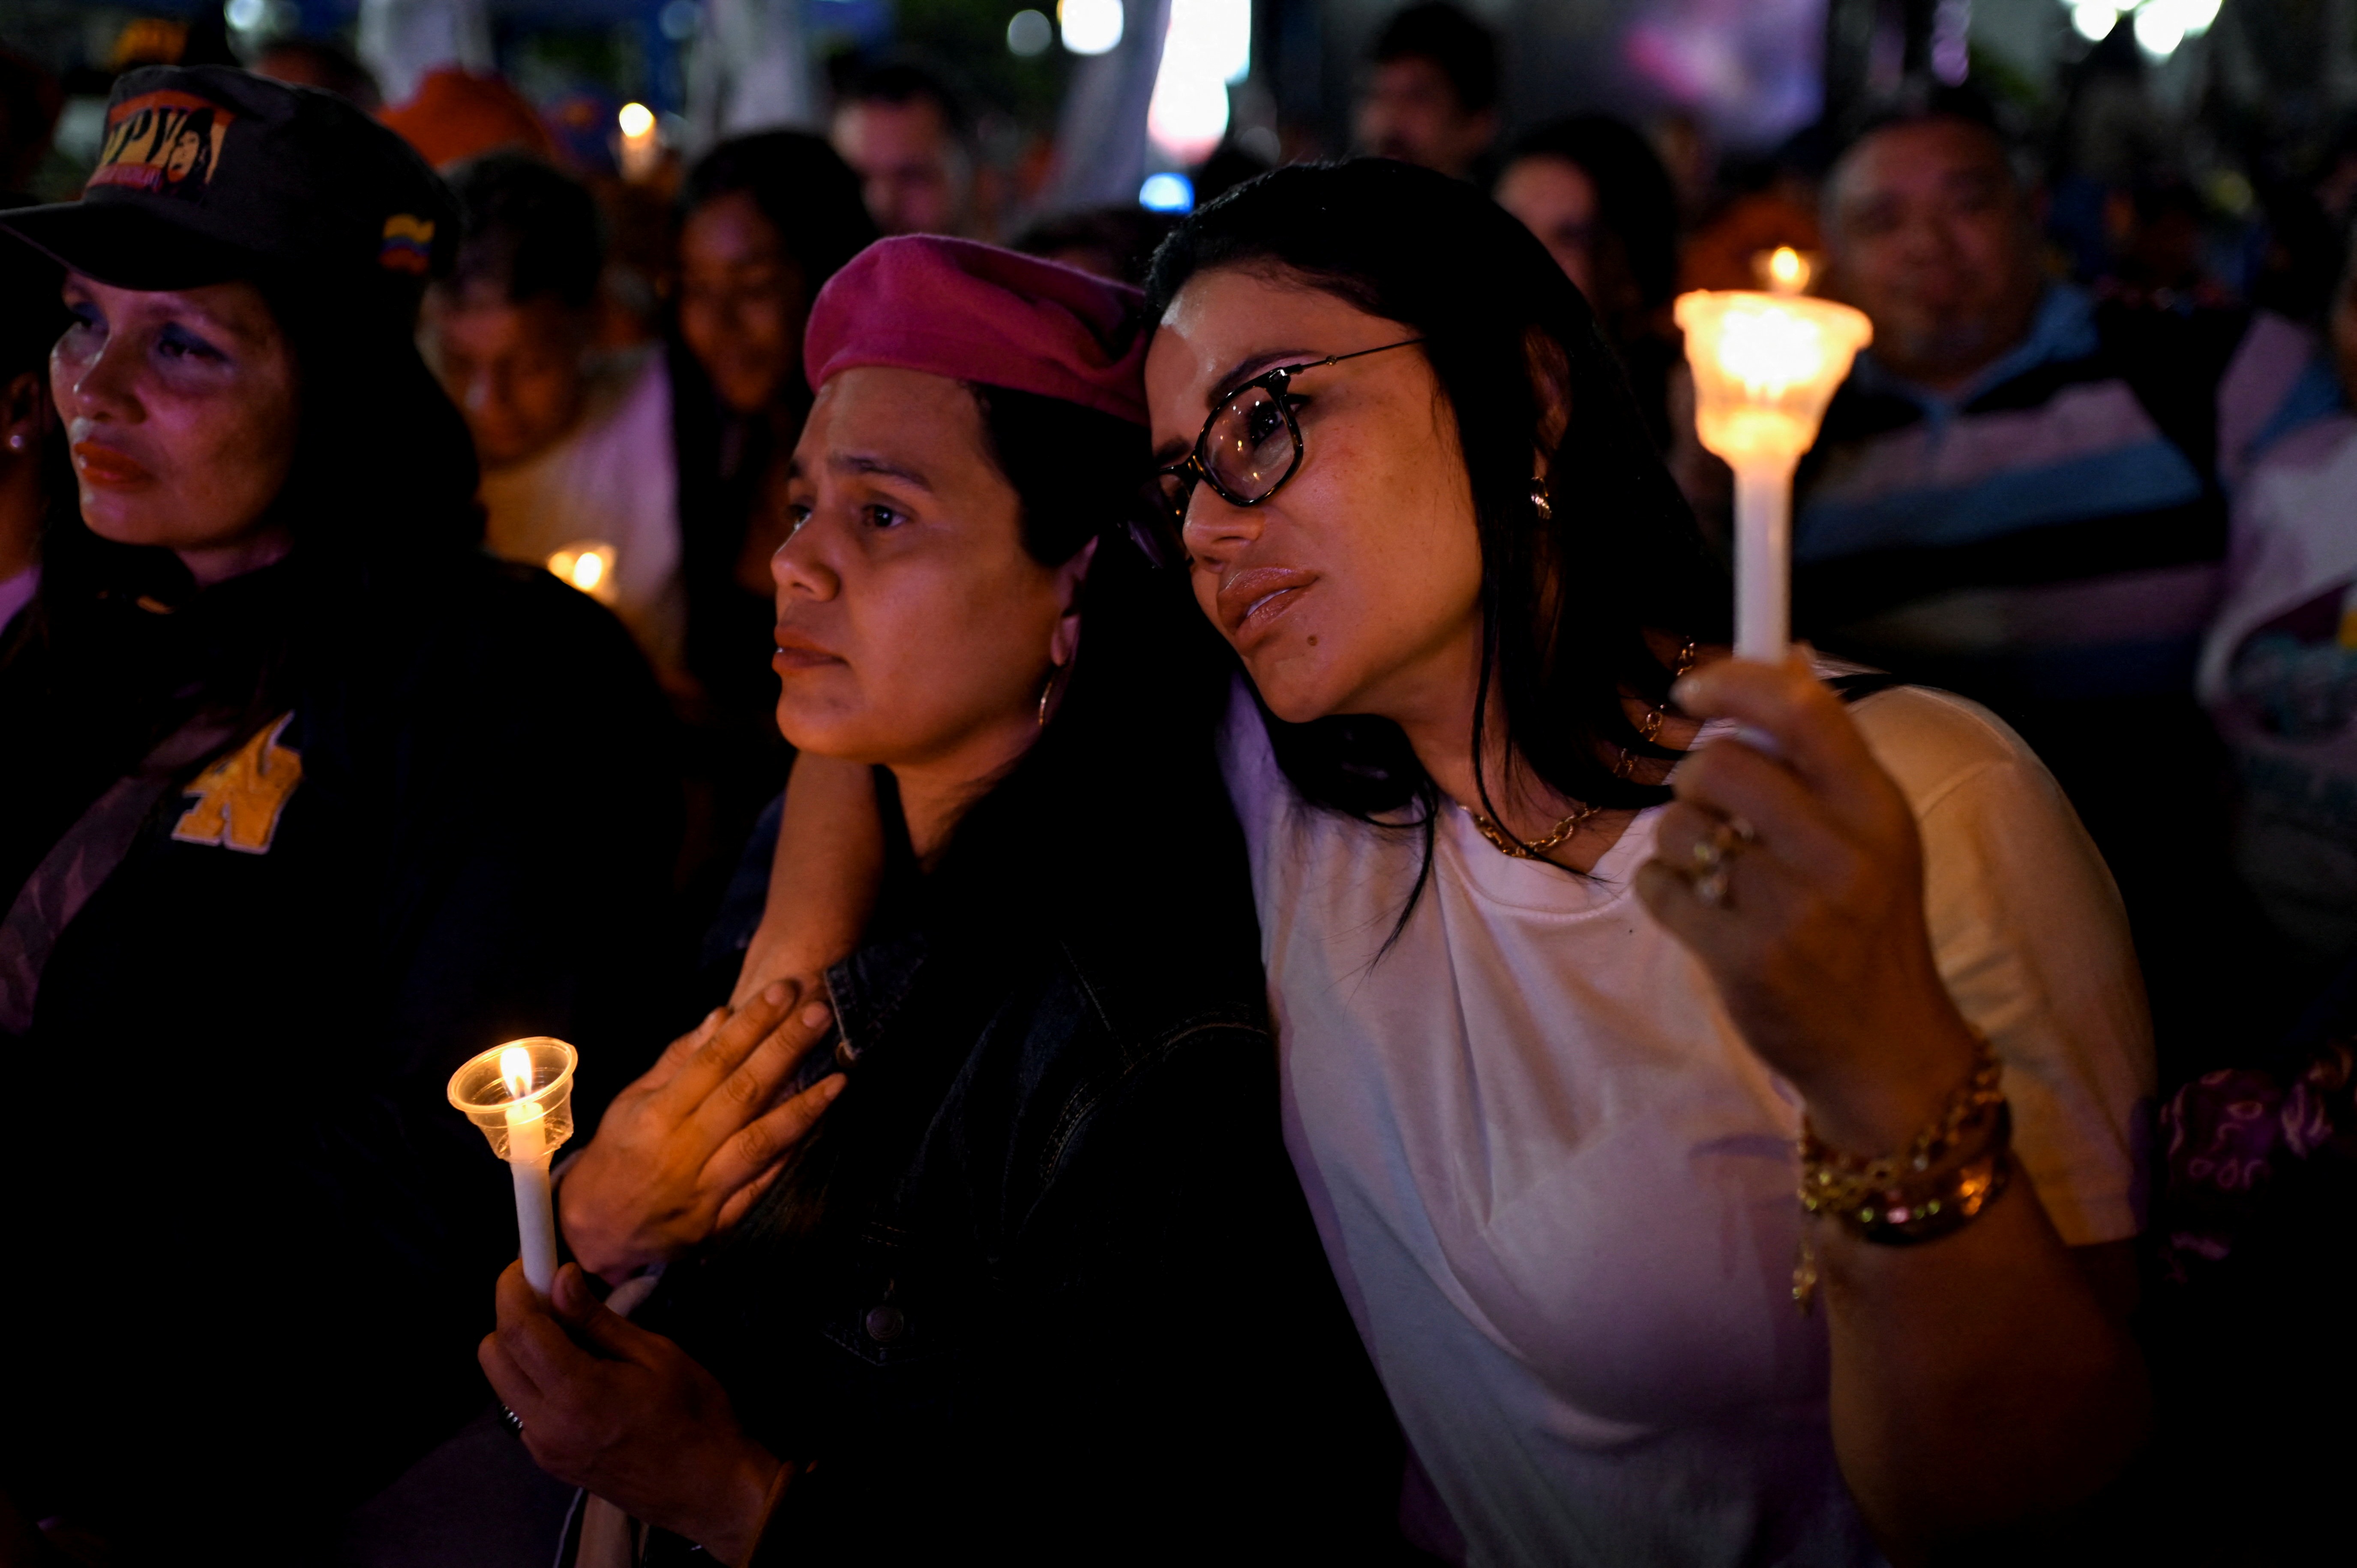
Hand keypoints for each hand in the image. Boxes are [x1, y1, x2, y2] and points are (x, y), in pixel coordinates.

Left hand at [480, 1263, 784, 1563]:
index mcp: (576, 1393)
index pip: (518, 1330)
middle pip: (493, 1355)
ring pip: (501, 1383)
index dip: (512, 1288)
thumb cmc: (693, 1413)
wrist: (705, 1488)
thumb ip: (599, 1320)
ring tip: (568, 1336)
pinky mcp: (548, 1461)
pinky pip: (520, 1408)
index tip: (525, 1262)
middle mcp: (546, 1424)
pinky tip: (574, 1374)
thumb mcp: (656, 1354)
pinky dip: (533, 1380)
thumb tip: (560, 1278)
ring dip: (519, 1349)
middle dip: (511, 1316)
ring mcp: (542, 1448)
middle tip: (549, 1297)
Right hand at [559, 982, 843, 1283]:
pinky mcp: (719, 1224)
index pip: (713, 1060)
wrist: (594, 1233)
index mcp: (656, 1115)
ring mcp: (703, 1190)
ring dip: (804, 1107)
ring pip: (760, 1141)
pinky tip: (819, 1128)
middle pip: (743, 1093)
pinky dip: (790, 1156)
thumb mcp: (631, 1102)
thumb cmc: (616, 1157)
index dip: (751, 1024)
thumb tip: (721, 1017)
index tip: (783, 993)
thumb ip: (679, 1061)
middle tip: (820, 1014)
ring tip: (840, 1077)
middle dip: (785, 1049)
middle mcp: (681, 1150)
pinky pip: (762, 1186)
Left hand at [1633, 651, 1979, 1153]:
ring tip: (1717, 871)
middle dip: (1695, 779)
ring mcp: (1791, 910)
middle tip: (1714, 811)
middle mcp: (1841, 853)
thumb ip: (1821, 759)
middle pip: (1718, 762)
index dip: (1733, 681)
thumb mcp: (1874, 836)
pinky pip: (1659, 885)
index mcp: (1876, 808)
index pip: (1802, 708)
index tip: (1691, 687)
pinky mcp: (1743, 958)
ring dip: (1678, 840)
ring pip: (1679, 824)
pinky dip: (1663, 889)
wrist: (1884, 1050)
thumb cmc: (1866, 929)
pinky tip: (1701, 909)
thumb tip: (1776, 658)